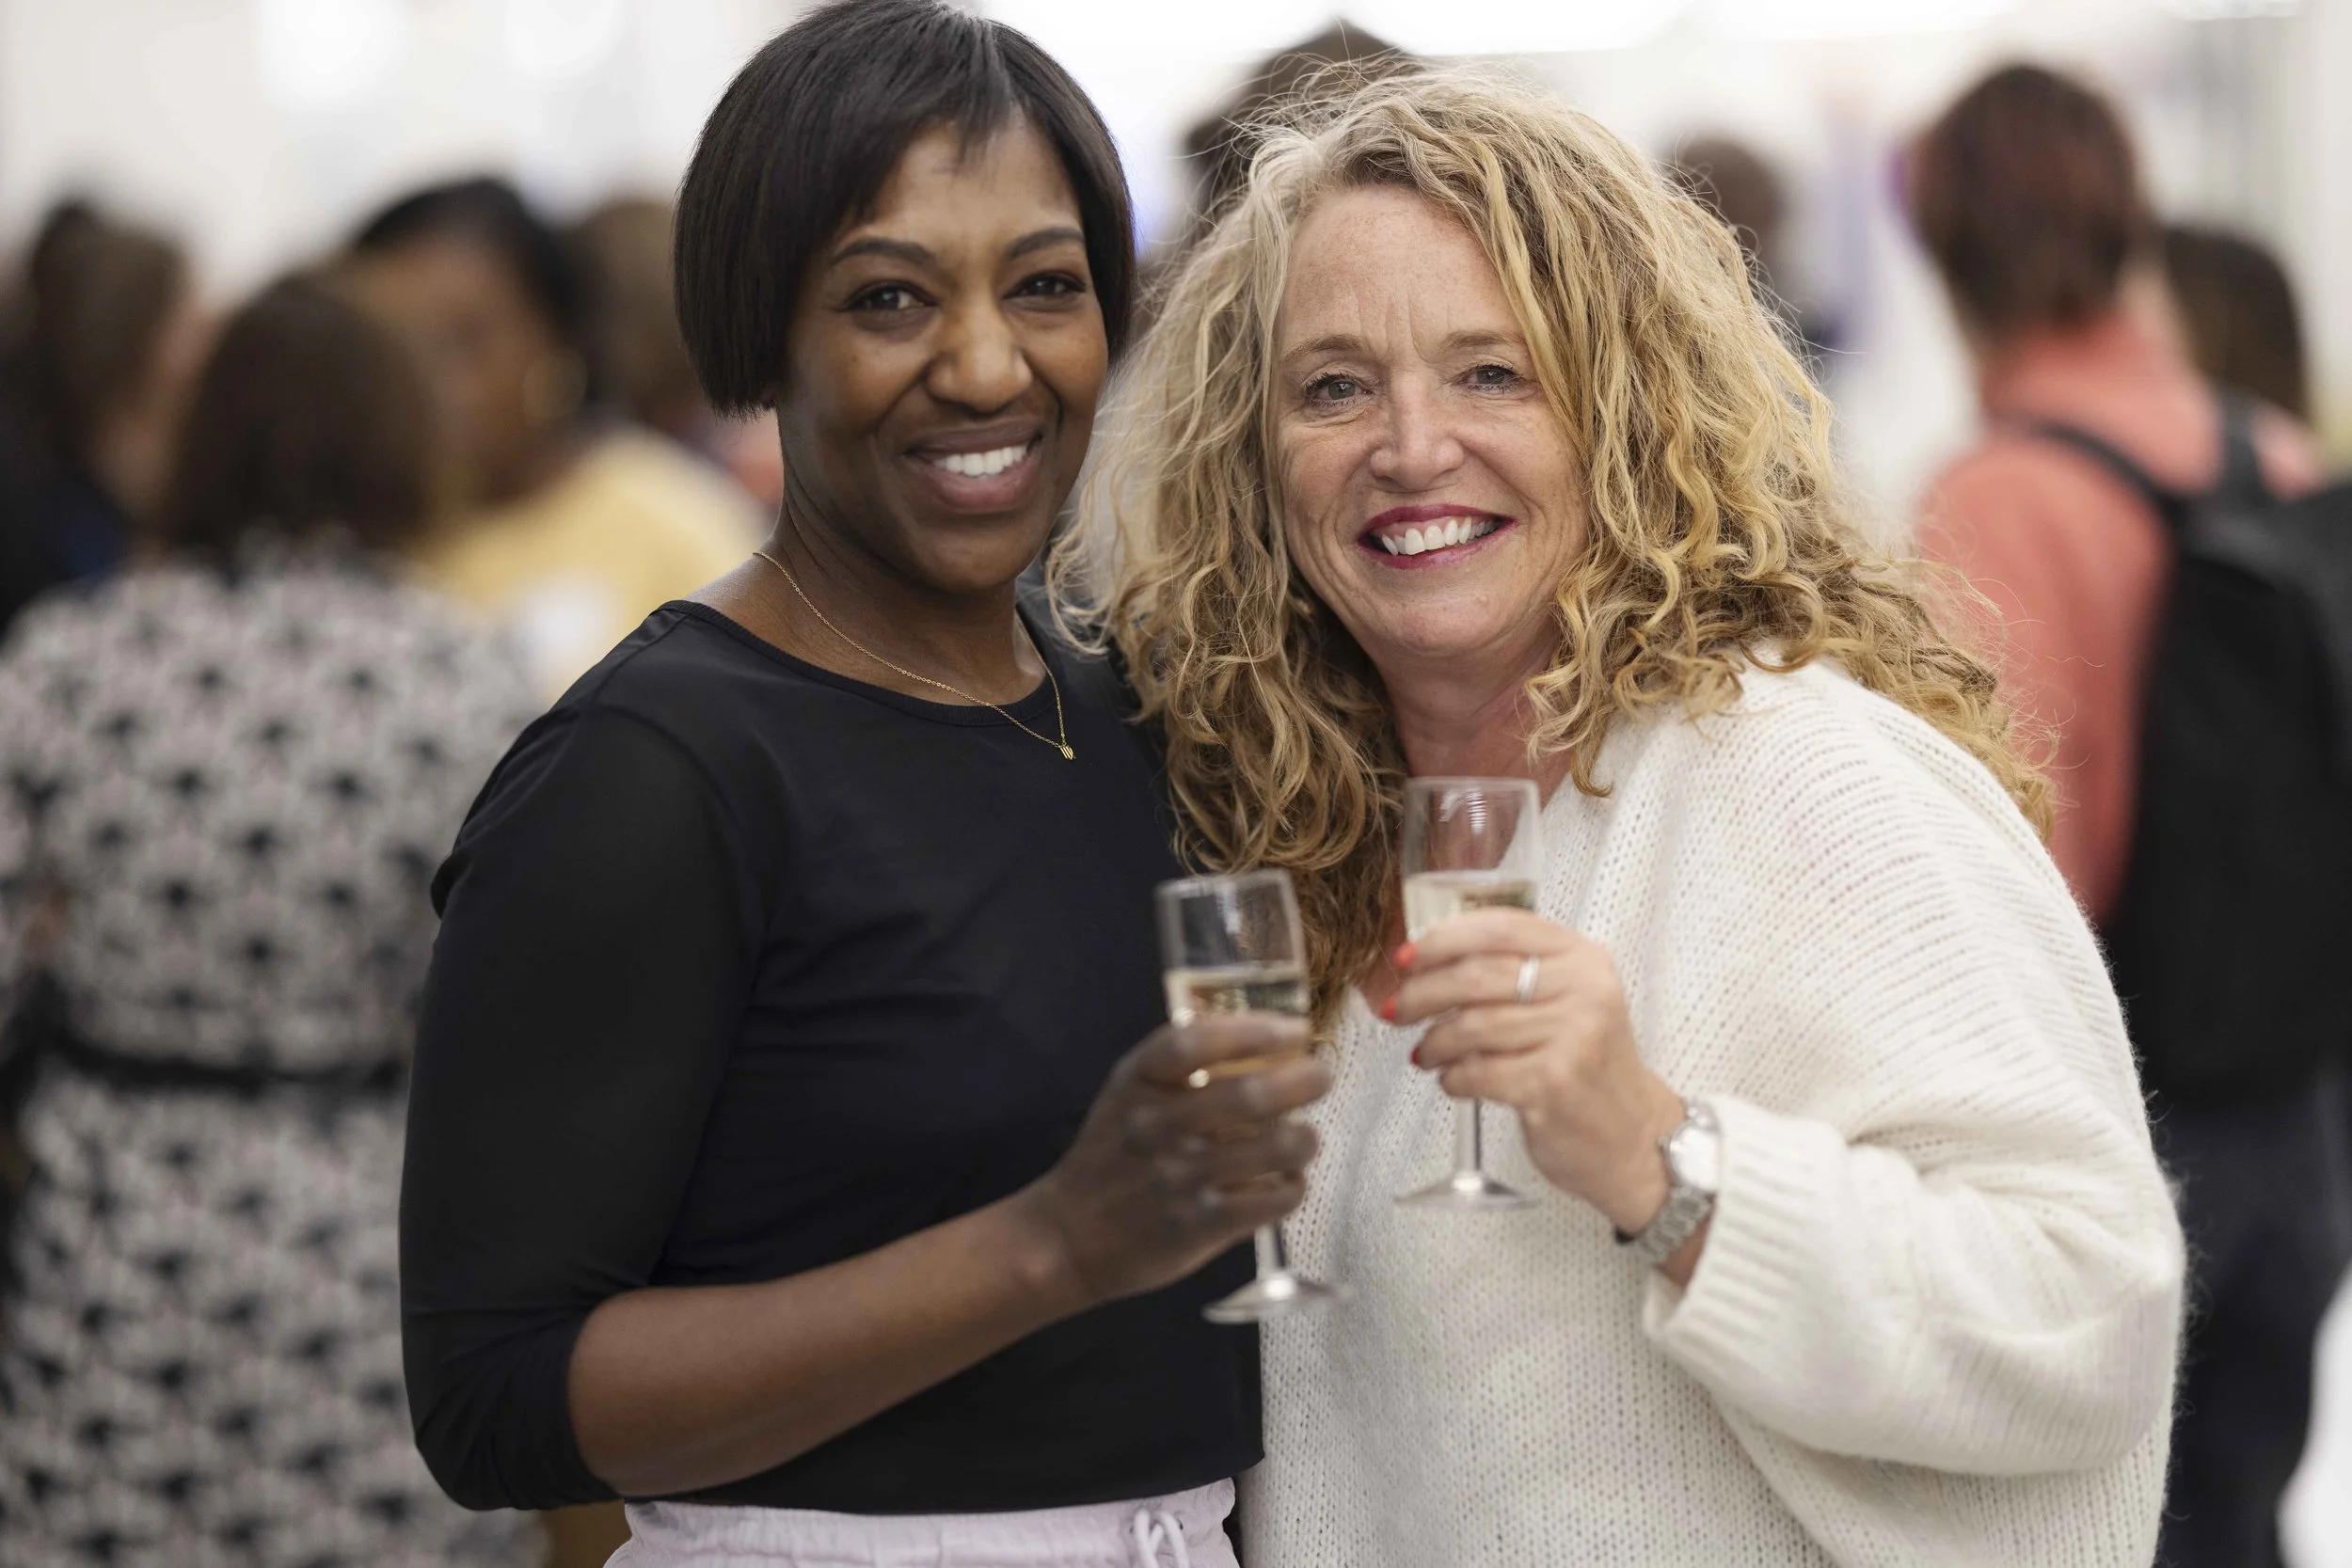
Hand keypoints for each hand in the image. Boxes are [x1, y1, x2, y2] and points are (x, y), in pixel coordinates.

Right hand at [1018, 1016, 1328, 1306]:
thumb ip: (1180, 1065)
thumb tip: (1266, 1040)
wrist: (1069, 1236)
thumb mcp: (1128, 1093)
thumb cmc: (1110, 1154)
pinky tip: (1288, 1181)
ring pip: (1275, 1148)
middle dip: (1304, 1079)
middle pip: (1249, 1094)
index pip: (1198, 1042)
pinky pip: (1273, 1199)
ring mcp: (1180, 1178)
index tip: (1295, 1030)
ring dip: (1305, 1138)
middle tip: (1322, 1075)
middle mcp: (1158, 1126)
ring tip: (1306, 1136)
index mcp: (1138, 1083)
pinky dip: (1294, 1186)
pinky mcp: (1200, 1225)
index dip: (1256, 1030)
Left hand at [1388, 910, 1682, 1233]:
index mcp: (1582, 958)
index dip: (1443, 939)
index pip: (1500, 927)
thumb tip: (1424, 960)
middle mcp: (1584, 990)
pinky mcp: (1554, 1084)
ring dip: (1435, 1043)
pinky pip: (1478, 1071)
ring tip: (1427, 1054)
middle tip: (1399, 1009)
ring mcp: (1573, 1037)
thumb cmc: (1586, 1065)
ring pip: (1471, 1027)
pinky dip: (1453, 1078)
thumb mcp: (1568, 1001)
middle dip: (1423, 993)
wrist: (1633, 1137)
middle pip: (1477, 976)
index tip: (1407, 957)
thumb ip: (1512, 972)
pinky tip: (1454, 1082)